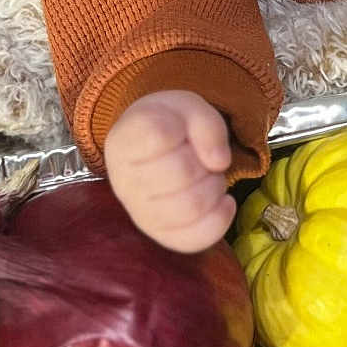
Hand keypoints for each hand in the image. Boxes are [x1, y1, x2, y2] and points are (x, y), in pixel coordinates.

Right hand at [104, 90, 235, 252]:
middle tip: (204, 159)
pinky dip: (220, 220)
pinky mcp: (159, 235)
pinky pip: (193, 239)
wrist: (149, 149)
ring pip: (191, 208)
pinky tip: (223, 202)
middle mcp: (124, 182)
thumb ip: (207, 124)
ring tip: (209, 178)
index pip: (160, 136)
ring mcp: (138, 213)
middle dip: (205, 161)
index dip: (184, 131)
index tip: (183, 132)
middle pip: (182, 173)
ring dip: (214, 188)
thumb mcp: (188, 107)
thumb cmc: (168, 125)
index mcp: (124, 141)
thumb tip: (219, 162)